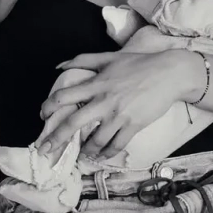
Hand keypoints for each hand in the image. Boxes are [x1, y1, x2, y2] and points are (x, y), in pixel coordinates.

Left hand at [37, 50, 188, 160]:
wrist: (169, 73)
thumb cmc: (139, 64)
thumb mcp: (109, 57)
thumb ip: (83, 60)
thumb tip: (59, 65)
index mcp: (97, 84)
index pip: (65, 96)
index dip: (49, 106)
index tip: (43, 115)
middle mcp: (104, 101)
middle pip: (73, 122)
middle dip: (56, 138)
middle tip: (45, 150)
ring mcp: (119, 115)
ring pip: (96, 140)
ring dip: (85, 150)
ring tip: (81, 155)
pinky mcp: (134, 125)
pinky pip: (117, 144)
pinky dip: (107, 152)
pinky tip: (102, 155)